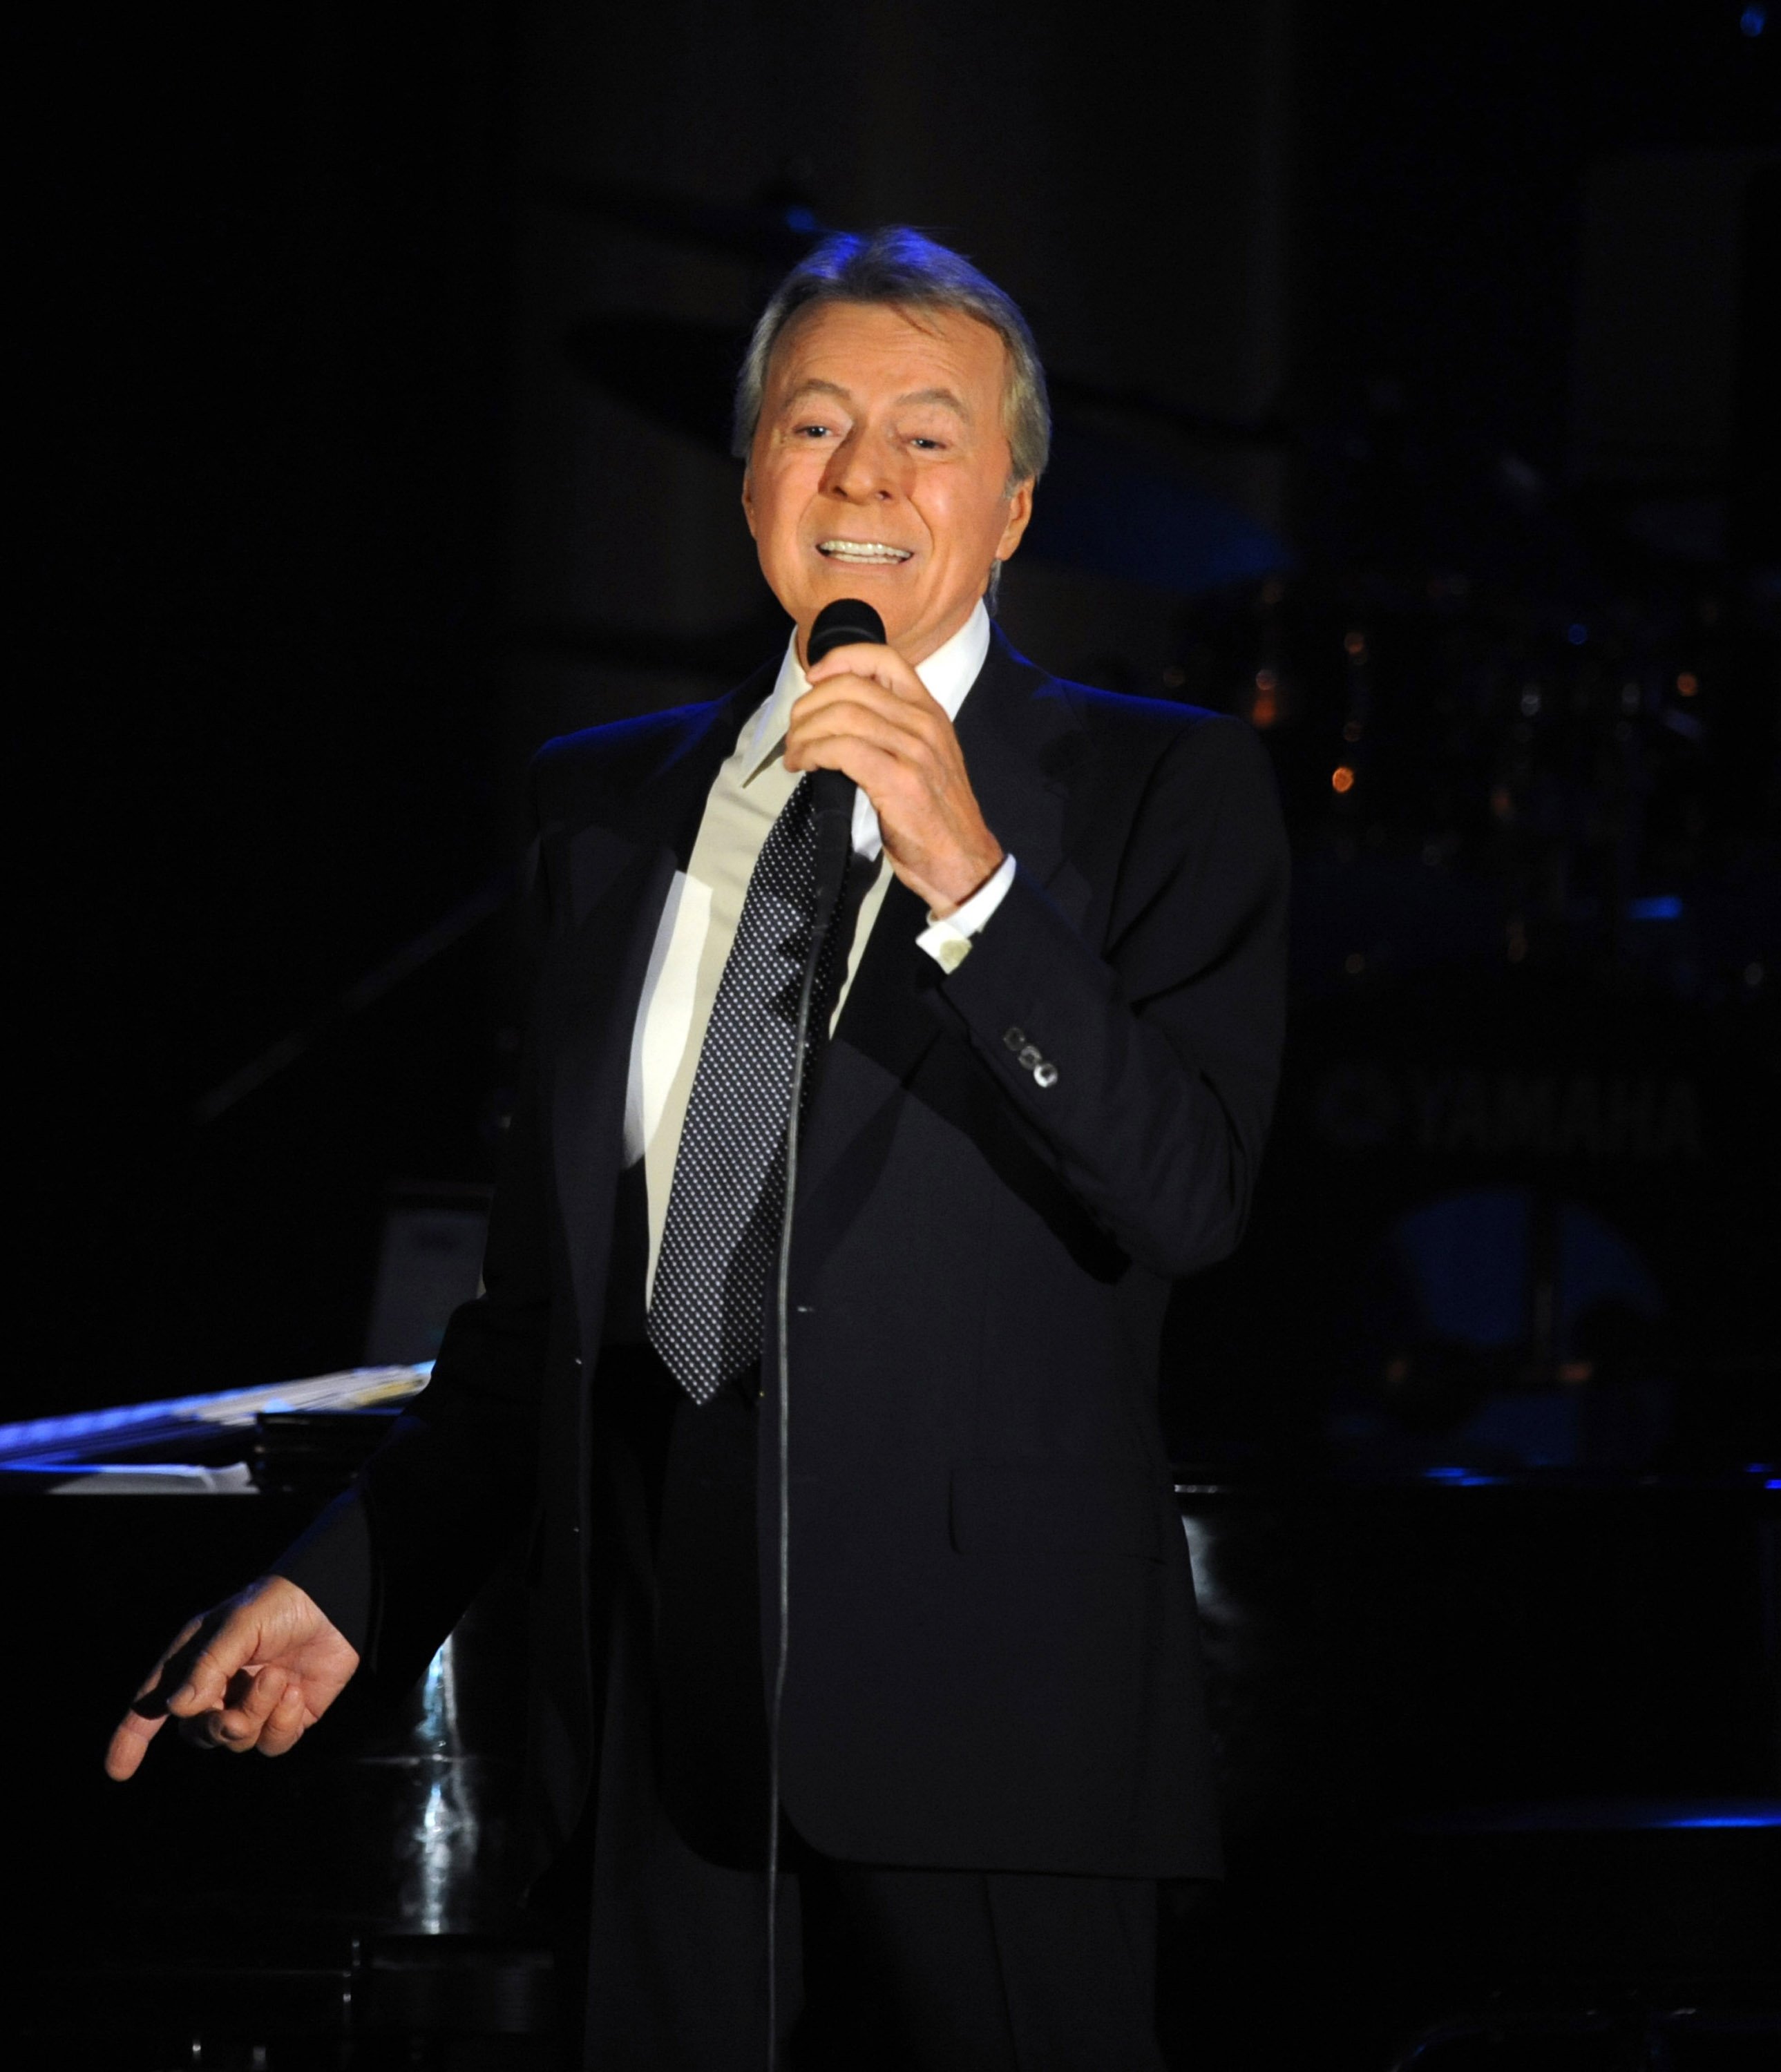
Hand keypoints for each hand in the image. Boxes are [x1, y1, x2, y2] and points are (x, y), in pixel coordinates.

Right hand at [104, 1575, 359, 1779]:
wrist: (338, 1601)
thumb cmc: (282, 1603)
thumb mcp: (240, 1623)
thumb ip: (210, 1664)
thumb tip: (179, 1709)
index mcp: (196, 1661)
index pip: (153, 1704)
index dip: (131, 1737)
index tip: (117, 1770)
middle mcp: (220, 1686)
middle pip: (198, 1732)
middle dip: (219, 1726)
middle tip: (245, 1705)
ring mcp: (253, 1703)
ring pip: (236, 1740)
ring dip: (257, 1714)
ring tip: (280, 1678)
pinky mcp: (288, 1716)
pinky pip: (272, 1744)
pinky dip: (283, 1723)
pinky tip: (297, 1691)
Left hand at [789, 641, 1003, 915]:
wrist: (964, 862)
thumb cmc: (936, 817)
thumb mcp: (924, 760)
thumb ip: (893, 732)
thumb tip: (837, 721)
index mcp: (930, 713)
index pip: (885, 659)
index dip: (841, 658)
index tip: (814, 677)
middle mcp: (924, 724)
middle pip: (852, 687)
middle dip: (809, 705)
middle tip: (794, 731)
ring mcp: (914, 751)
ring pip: (843, 715)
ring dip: (805, 732)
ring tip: (796, 753)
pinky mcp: (900, 780)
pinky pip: (842, 749)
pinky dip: (813, 753)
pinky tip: (806, 766)